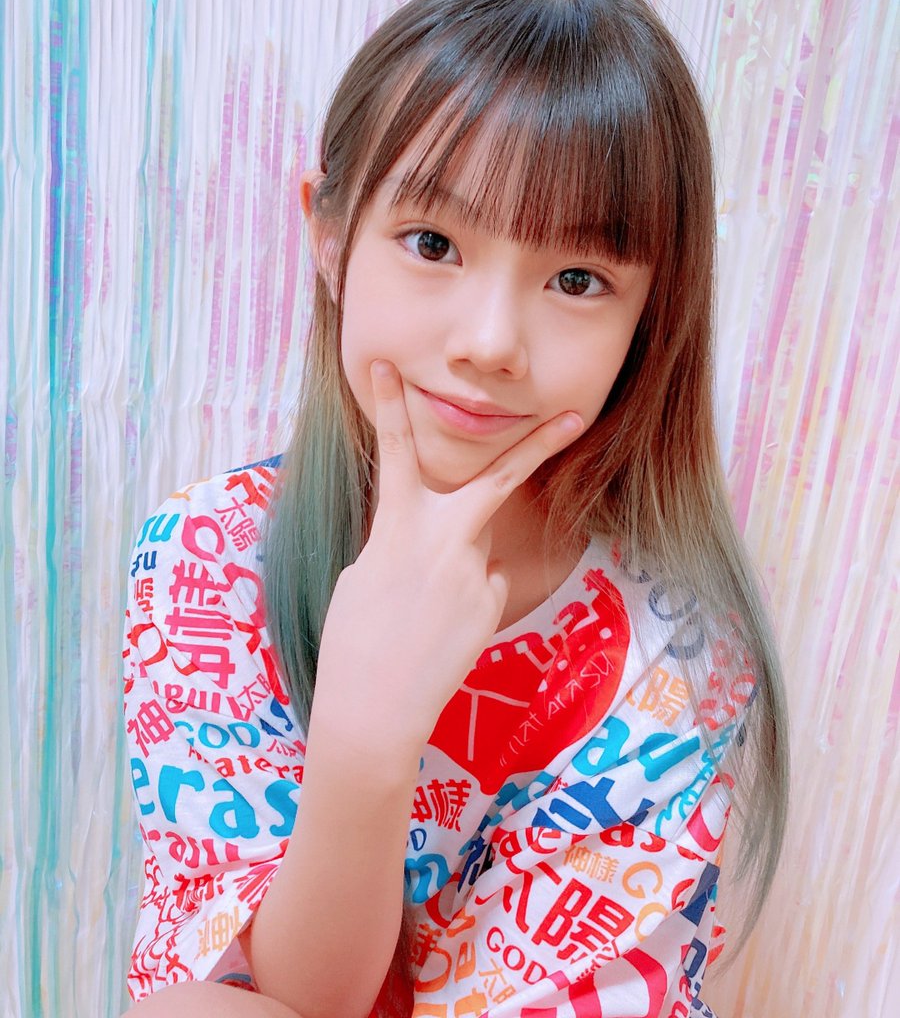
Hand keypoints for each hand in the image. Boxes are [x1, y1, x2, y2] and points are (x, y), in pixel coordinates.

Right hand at [311, 360, 583, 757]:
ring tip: (420, 617)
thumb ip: (403, 543)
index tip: (389, 367)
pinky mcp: (493, 604)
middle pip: (499, 479)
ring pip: (476, 548)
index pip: (396, 455)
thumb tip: (439, 540)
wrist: (374, 710)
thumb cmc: (354, 642)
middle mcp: (443, 542)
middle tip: (577, 416)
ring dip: (454, 569)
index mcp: (396, 529)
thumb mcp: (364, 576)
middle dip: (539, 444)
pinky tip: (441, 633)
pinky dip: (465, 602)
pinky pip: (483, 585)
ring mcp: (474, 573)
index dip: (390, 408)